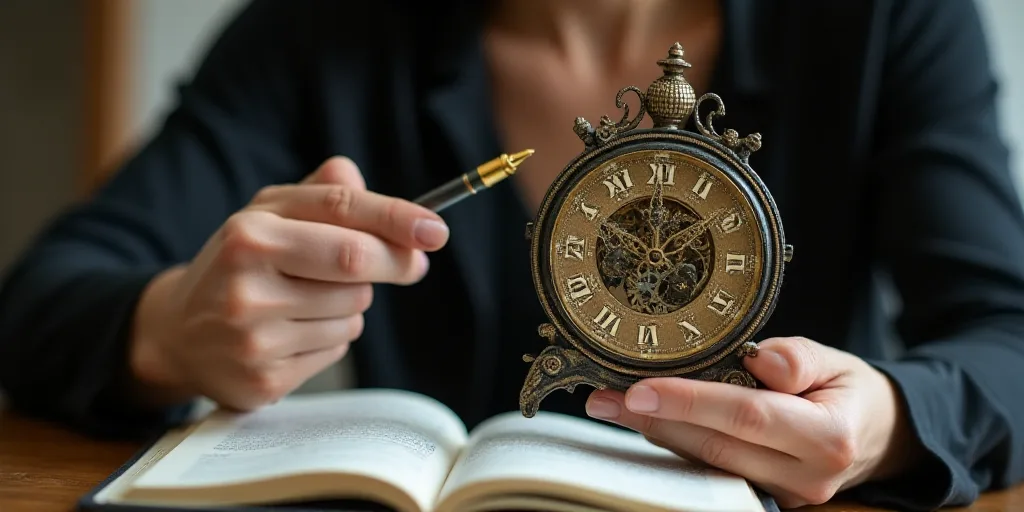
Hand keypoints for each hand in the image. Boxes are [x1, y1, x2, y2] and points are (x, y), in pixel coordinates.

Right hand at [129, 156, 449, 409]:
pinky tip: (297, 332)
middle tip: (411, 265)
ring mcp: (254, 333)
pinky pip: (338, 350)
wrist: (178, 332)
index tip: (436, 231)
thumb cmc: (240, 264)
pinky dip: (333, 338)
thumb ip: (319, 194)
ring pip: (353, 312)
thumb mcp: (268, 217)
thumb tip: (356, 175)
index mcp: (250, 230)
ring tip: (312, 300)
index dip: (396, 219)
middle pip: (356, 263)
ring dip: (354, 304)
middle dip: (394, 263)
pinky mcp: (265, 377)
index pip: (340, 211)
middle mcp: (247, 279)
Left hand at [585, 337, 925, 508]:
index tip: (639, 390)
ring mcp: (785, 496)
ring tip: (610, 405)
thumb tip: (760, 359)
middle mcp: (806, 476)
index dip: (689, 403)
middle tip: (603, 398)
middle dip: (653, 421)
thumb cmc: (847, 390)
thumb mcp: (835, 359)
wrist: (876, 436)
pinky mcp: (766, 500)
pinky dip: (677, 444)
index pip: (746, 416)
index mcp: (828, 436)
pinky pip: (712, 470)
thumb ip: (798, 357)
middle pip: (715, 446)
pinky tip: (645, 422)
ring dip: (654, 434)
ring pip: (706, 463)